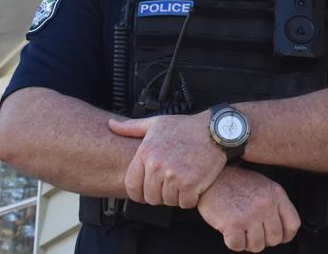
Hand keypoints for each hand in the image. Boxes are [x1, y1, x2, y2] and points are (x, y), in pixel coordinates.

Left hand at [108, 113, 224, 208]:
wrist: (216, 129)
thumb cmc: (187, 127)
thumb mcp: (157, 123)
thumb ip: (131, 127)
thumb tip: (110, 124)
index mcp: (145, 153)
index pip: (132, 186)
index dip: (138, 193)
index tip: (147, 192)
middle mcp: (157, 165)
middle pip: (150, 197)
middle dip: (159, 195)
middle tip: (170, 185)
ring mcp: (173, 176)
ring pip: (167, 202)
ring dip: (175, 196)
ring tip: (183, 182)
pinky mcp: (190, 184)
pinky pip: (184, 204)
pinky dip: (190, 199)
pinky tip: (194, 186)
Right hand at [197, 167, 300, 251]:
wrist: (212, 177)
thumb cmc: (237, 182)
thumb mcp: (264, 186)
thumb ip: (275, 204)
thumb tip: (282, 227)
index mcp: (277, 194)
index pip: (293, 224)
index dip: (286, 235)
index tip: (278, 236)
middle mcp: (266, 205)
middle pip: (275, 238)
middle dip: (264, 240)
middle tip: (254, 233)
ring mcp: (250, 215)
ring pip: (258, 246)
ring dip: (248, 243)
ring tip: (242, 231)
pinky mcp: (233, 224)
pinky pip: (239, 246)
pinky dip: (234, 243)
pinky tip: (231, 232)